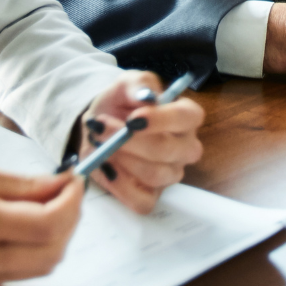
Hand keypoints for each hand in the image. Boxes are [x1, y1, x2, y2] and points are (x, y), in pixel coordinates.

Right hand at [0, 166, 83, 285]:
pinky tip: (26, 223)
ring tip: (49, 204)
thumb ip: (17, 184)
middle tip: (67, 191)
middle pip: (52, 252)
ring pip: (41, 267)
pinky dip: (34, 248)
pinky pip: (18, 272)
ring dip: (57, 237)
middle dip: (71, 220)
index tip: (74, 181)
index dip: (71, 202)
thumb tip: (57, 184)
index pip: (46, 223)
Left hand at [78, 71, 204, 213]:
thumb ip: (138, 84)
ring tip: (100, 144)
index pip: (187, 118)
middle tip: (100, 127)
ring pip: (154, 175)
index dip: (162, 120)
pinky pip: (141, 201)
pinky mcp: (152, 196)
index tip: (132, 119)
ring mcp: (170, 174)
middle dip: (129, 141)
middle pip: (167, 150)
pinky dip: (118, 186)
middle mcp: (185, 148)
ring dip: (121, 159)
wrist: (97, 127)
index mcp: (186, 117)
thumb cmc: (119, 103)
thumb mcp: (125, 84)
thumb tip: (146, 96)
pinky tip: (105, 167)